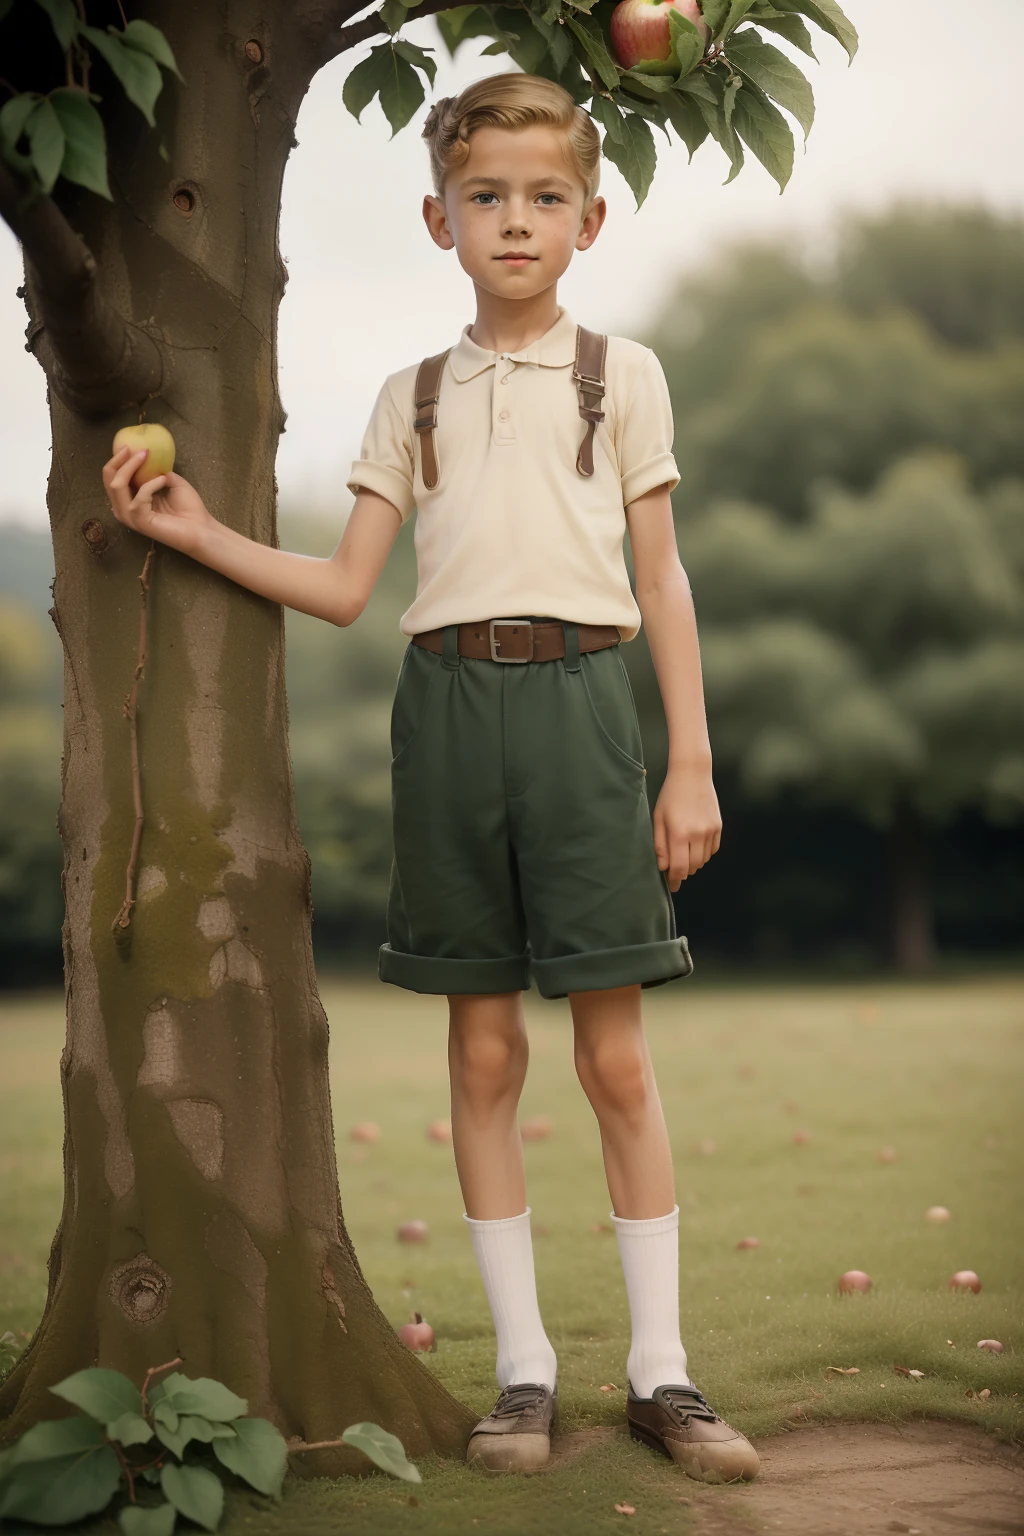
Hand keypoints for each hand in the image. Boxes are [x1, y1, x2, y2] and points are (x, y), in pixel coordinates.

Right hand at [102, 446, 213, 554]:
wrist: (202, 528)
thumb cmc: (189, 508)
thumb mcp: (170, 481)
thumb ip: (157, 471)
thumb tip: (149, 457)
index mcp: (131, 499)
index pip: (113, 478)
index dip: (117, 460)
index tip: (129, 445)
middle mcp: (126, 508)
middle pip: (109, 481)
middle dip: (118, 461)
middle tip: (131, 448)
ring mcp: (131, 517)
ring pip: (117, 487)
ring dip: (130, 467)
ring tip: (145, 456)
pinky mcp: (140, 522)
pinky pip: (138, 498)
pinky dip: (150, 485)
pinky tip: (163, 481)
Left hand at [653, 763, 721, 889]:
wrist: (693, 774)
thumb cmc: (671, 795)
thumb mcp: (658, 818)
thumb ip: (660, 845)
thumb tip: (663, 867)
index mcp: (679, 833)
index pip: (679, 867)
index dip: (674, 879)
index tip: (671, 885)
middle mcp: (697, 834)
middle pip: (693, 867)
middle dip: (683, 872)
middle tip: (675, 871)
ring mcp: (710, 830)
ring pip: (703, 860)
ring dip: (693, 863)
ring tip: (684, 855)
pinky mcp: (718, 826)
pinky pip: (712, 850)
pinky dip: (704, 854)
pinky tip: (695, 846)